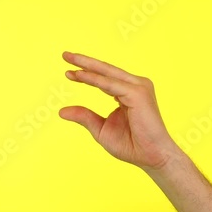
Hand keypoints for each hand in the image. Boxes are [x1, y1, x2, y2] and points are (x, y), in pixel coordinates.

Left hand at [59, 52, 180, 169]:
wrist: (151, 157)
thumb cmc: (130, 145)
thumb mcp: (100, 128)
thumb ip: (84, 116)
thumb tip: (61, 111)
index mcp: (128, 92)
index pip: (104, 79)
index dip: (85, 74)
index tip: (68, 73)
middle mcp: (135, 86)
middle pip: (105, 70)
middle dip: (84, 61)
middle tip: (65, 54)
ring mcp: (138, 87)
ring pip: (107, 73)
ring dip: (86, 65)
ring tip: (69, 59)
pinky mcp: (138, 93)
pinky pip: (109, 84)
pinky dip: (93, 79)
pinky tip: (79, 75)